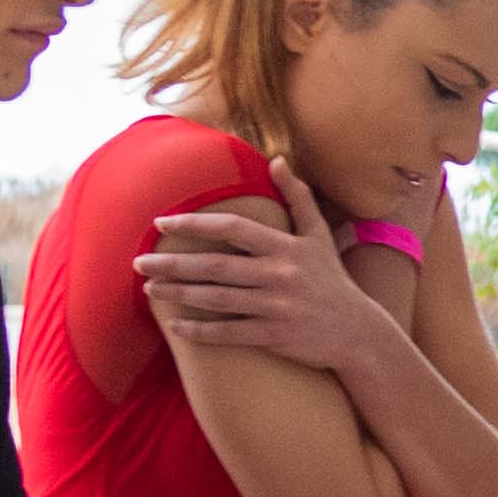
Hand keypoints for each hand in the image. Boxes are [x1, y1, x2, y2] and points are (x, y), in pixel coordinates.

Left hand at [137, 187, 391, 377]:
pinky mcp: (274, 335)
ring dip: (178, 293)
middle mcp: (280, 274)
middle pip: (215, 265)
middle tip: (139, 262)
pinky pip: (229, 333)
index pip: (233, 228)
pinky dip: (200, 330)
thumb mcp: (319, 235)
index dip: (195, 222)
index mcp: (286, 246)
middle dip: (173, 262)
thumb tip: (277, 160)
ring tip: (150, 288)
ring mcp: (276, 306)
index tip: (162, 222)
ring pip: (217, 298)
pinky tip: (174, 325)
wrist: (358, 332)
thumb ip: (297, 196)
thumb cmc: (332, 280)